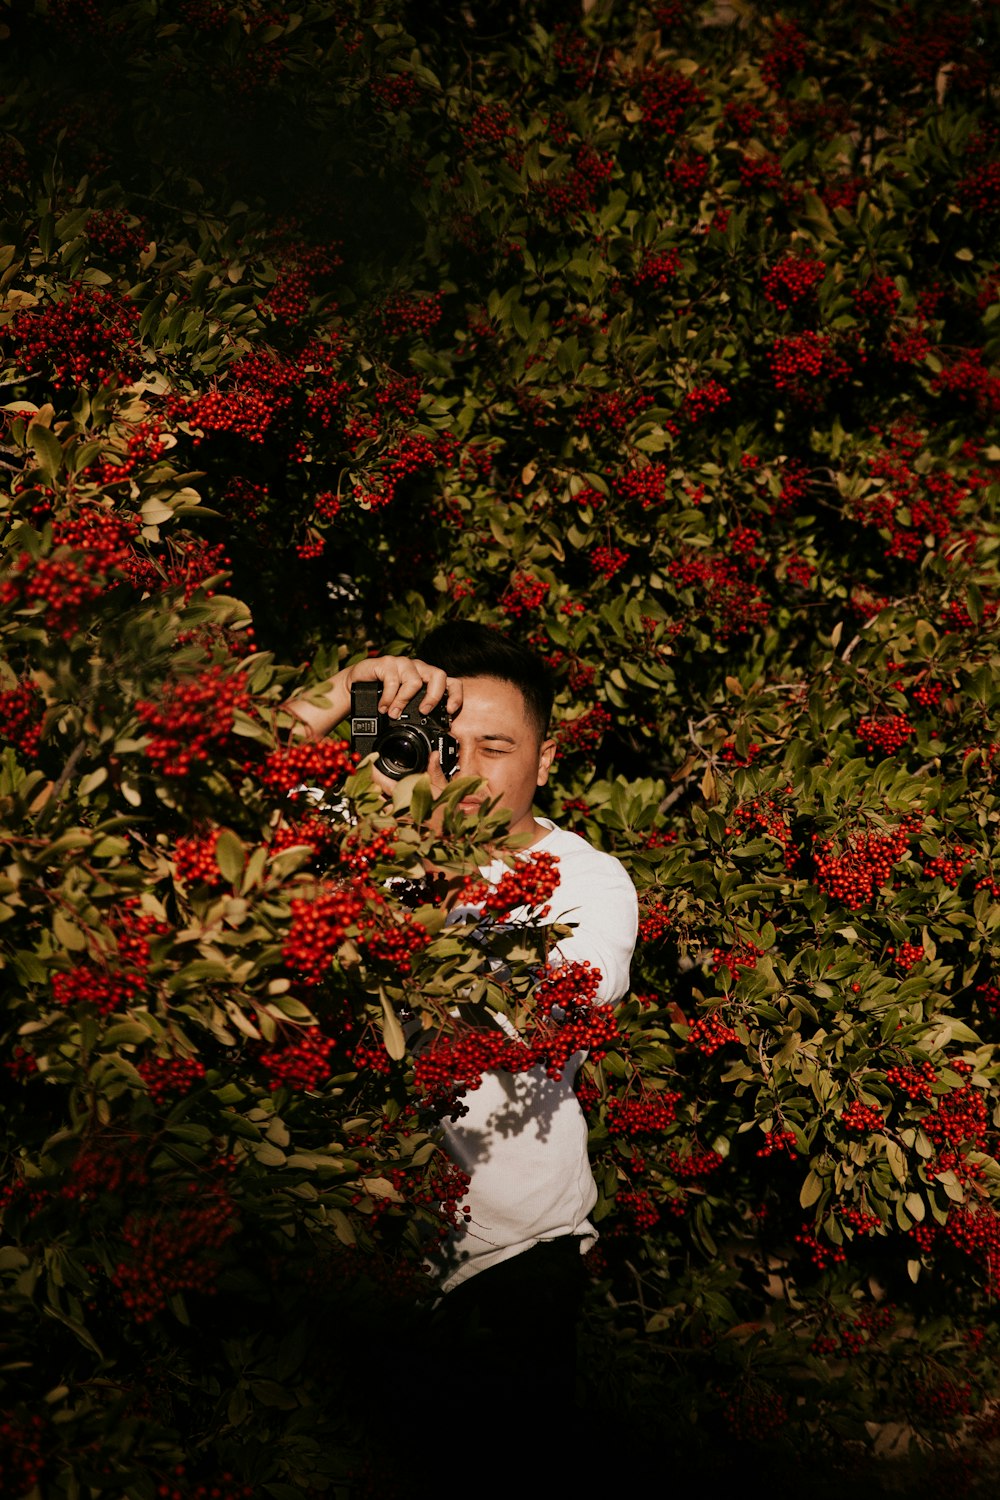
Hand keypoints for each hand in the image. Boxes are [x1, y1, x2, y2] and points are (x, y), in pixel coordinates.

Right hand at [345, 655, 461, 720]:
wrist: (355, 686)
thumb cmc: (382, 697)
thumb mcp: (403, 707)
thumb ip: (417, 713)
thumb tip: (432, 737)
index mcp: (427, 679)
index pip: (451, 682)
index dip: (455, 696)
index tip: (450, 711)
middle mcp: (418, 669)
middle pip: (439, 676)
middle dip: (433, 697)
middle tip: (423, 711)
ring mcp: (403, 664)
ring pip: (414, 681)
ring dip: (403, 702)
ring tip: (393, 714)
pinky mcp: (386, 663)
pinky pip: (393, 681)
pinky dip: (388, 699)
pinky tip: (382, 707)